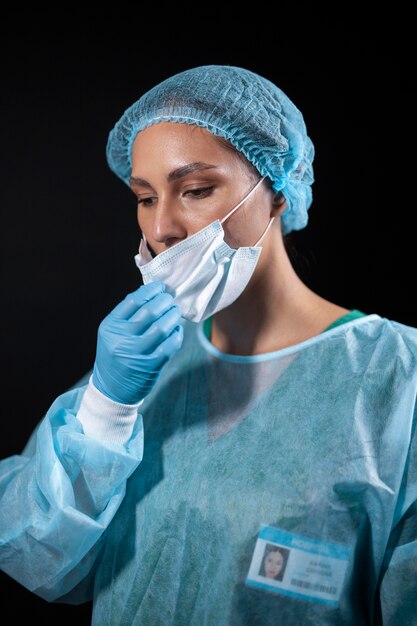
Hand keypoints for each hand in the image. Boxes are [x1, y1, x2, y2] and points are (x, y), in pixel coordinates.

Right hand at [92, 281, 182, 403]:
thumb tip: (151, 291)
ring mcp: (136, 353)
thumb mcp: (112, 333)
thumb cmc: (116, 355)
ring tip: (175, 313)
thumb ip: (128, 314)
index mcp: (111, 327)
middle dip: (165, 302)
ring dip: (173, 317)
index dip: (150, 290)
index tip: (160, 287)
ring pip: (162, 327)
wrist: (112, 389)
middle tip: (170, 300)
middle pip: (150, 311)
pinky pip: (170, 345)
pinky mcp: (150, 366)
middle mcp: (121, 339)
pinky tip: (177, 331)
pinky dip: (177, 335)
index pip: (133, 301)